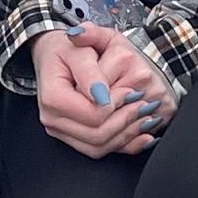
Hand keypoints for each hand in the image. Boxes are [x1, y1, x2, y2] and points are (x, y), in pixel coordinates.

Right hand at [30, 27, 172, 160]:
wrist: (53, 55)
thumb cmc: (66, 48)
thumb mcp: (80, 47)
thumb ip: (90, 70)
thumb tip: (102, 96)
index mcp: (53, 97)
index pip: (92, 114)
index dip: (116, 104)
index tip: (131, 90)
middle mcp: (53, 119)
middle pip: (96, 135)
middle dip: (125, 121)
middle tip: (143, 103)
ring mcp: (61, 131)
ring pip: (99, 147)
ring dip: (126, 134)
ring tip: (144, 116)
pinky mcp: (72, 137)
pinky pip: (98, 150)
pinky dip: (124, 145)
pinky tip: (143, 136)